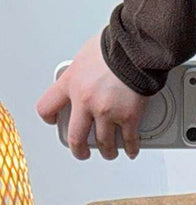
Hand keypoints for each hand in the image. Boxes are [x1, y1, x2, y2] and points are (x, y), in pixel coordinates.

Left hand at [36, 34, 145, 160]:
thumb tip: (86, 78)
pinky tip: (130, 150)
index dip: (50, 118)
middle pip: (76, 138)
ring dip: (107, 151)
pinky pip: (129, 141)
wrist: (134, 49)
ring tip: (110, 151)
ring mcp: (107, 112)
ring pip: (104, 144)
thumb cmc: (112, 47)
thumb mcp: (84, 57)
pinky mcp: (128, 117)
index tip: (57, 122)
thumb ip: (81, 73)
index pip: (47, 107)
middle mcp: (86, 101)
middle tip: (82, 152)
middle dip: (79, 150)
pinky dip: (130, 149)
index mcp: (71, 84)